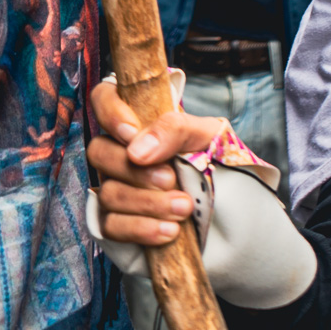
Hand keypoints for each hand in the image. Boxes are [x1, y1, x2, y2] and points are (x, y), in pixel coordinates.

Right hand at [87, 80, 224, 248]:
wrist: (232, 208)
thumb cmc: (215, 161)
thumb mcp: (208, 136)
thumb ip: (176, 129)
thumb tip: (138, 148)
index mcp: (140, 122)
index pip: (104, 98)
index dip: (110, 112)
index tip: (132, 133)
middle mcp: (120, 152)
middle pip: (99, 151)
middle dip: (134, 170)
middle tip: (170, 178)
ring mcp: (115, 187)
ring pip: (108, 193)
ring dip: (148, 203)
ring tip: (184, 207)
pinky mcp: (117, 223)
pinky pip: (112, 227)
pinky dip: (142, 228)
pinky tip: (169, 230)